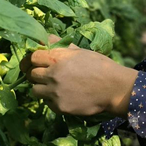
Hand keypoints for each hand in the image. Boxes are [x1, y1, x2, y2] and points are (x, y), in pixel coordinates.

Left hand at [20, 34, 136, 116]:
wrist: (114, 88)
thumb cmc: (99, 66)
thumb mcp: (80, 51)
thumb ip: (61, 46)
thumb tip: (48, 38)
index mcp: (58, 58)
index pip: (32, 57)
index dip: (31, 60)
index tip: (33, 64)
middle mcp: (53, 74)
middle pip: (31, 74)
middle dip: (36, 74)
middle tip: (44, 76)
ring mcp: (55, 92)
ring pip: (35, 90)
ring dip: (41, 89)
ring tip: (53, 88)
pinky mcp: (60, 107)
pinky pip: (47, 103)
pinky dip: (52, 100)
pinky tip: (64, 96)